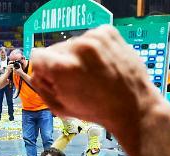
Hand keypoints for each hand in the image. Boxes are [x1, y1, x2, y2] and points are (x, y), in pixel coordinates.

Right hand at [32, 26, 162, 135]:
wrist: (132, 105)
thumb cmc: (96, 110)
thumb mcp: (60, 107)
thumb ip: (41, 86)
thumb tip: (37, 71)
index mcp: (63, 67)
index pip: (37, 56)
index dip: (44, 71)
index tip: (56, 81)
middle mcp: (77, 48)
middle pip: (55, 49)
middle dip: (62, 64)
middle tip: (78, 81)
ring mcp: (94, 38)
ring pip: (73, 44)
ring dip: (78, 57)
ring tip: (93, 74)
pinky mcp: (107, 32)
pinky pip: (89, 38)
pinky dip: (93, 50)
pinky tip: (102, 65)